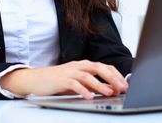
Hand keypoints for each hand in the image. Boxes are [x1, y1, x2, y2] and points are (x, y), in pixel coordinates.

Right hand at [0, 60, 127, 98]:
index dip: (116, 75)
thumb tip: (111, 90)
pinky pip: (74, 83)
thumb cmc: (58, 81)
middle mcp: (78, 65)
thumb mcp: (79, 83)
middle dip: (112, 78)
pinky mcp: (61, 79)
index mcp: (84, 65)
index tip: (125, 85)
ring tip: (109, 93)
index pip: (105, 67)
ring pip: (88, 75)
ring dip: (100, 84)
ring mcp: (69, 71)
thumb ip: (94, 85)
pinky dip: (83, 90)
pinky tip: (89, 96)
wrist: (36, 79)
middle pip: (99, 68)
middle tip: (122, 88)